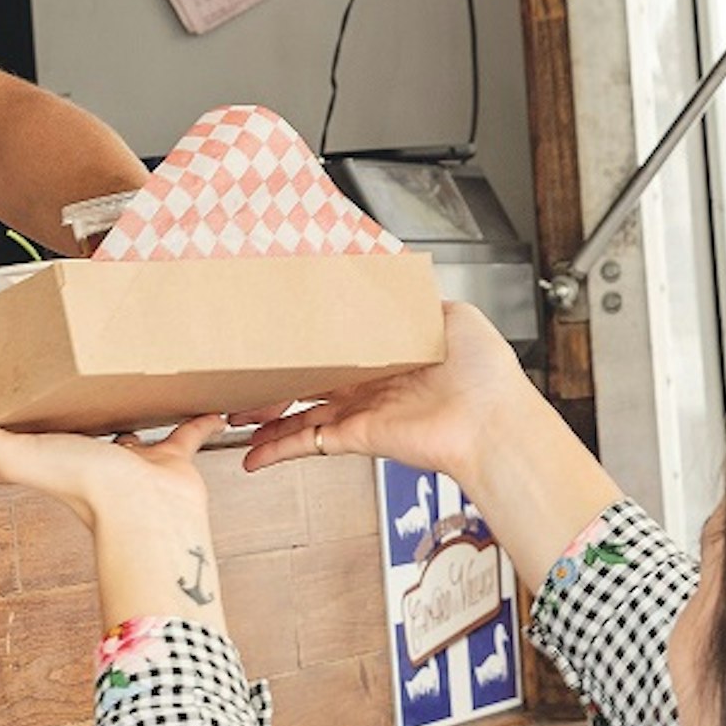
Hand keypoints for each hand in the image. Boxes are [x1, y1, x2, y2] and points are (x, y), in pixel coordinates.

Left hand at [0, 397, 223, 626]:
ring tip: (125, 380)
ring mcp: (128, 464)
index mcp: (43, 460)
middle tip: (53, 376)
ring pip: (126, 430)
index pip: (1, 445)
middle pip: (65, 431)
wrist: (151, 517)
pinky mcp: (168, 461)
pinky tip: (204, 398)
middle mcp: (84, 461)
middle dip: (59, 410)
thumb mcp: (14, 452)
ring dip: (126, 411)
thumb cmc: (84, 490)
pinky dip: (196, 419)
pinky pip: (184, 434)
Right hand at [237, 300, 531, 486]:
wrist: (493, 422)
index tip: (280, 329)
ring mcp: (362, 413)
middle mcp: (374, 385)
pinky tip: (252, 455)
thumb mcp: (453, 315)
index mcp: (391, 354)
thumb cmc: (486, 375)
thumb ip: (418, 298)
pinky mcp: (357, 437)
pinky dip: (277, 450)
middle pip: (310, 380)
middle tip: (243, 373)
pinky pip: (309, 442)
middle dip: (274, 379)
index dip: (307, 338)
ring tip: (233, 412)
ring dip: (265, 415)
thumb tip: (398, 270)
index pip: (339, 345)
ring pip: (300, 413)